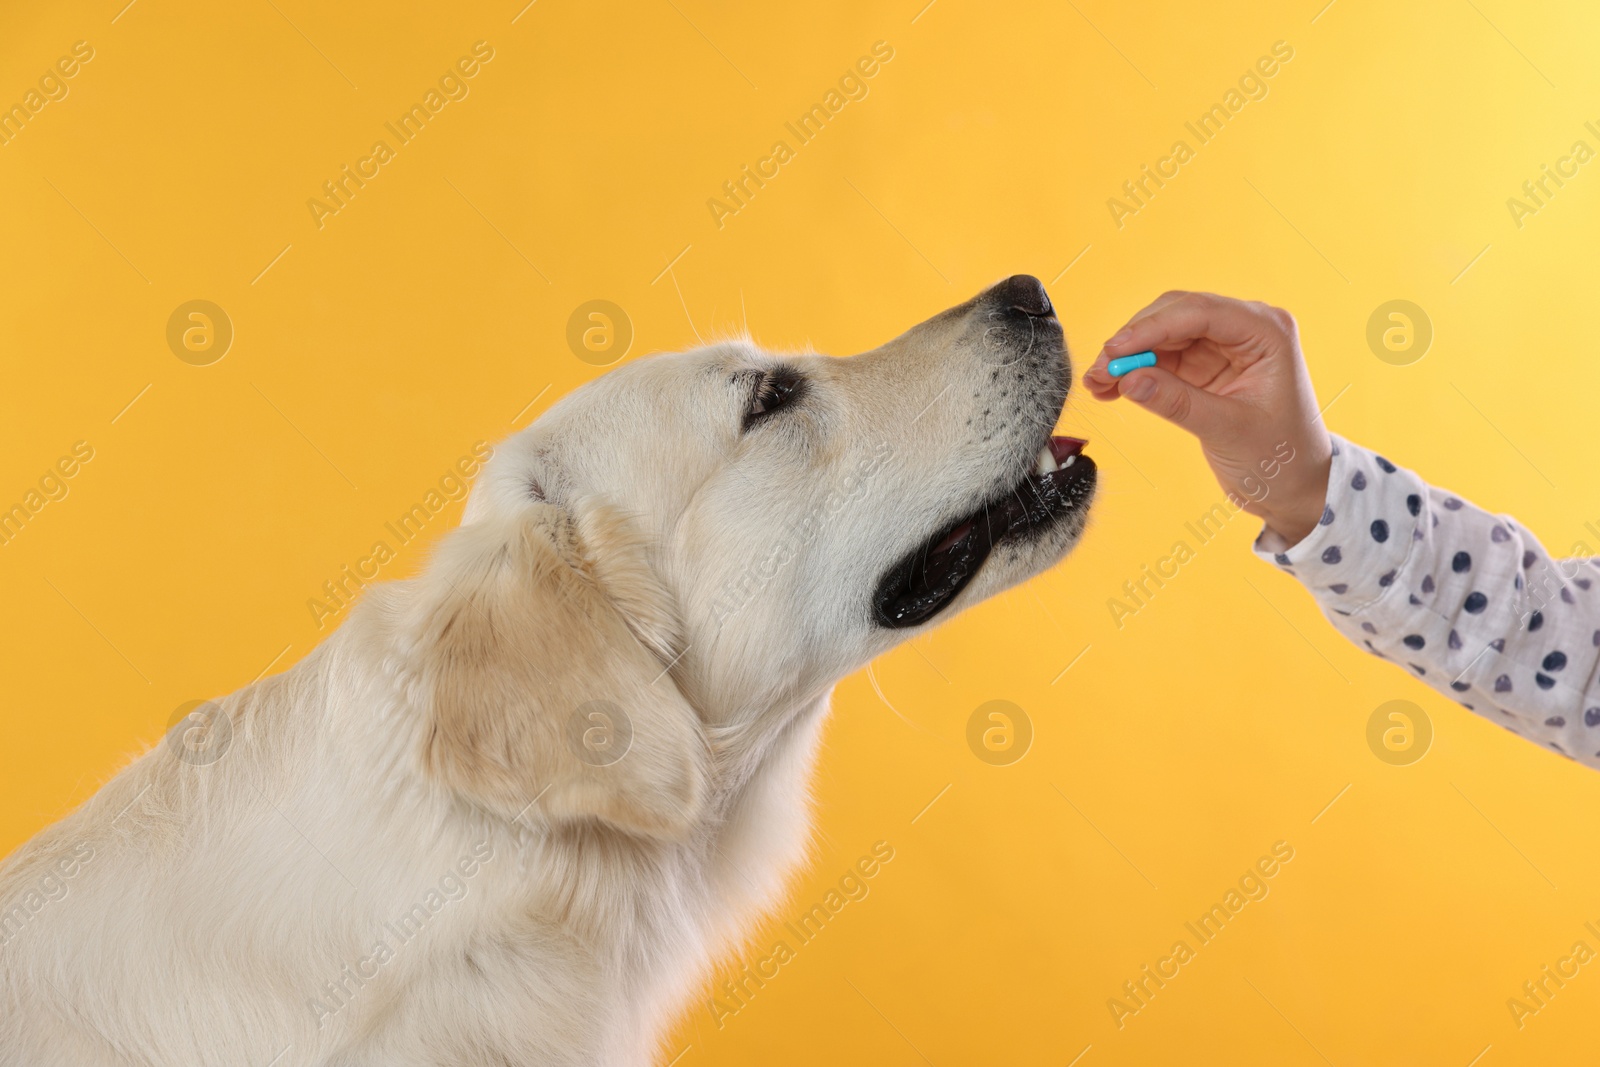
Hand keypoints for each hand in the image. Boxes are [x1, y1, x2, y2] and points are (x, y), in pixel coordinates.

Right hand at [1082, 292, 1332, 546]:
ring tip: (1098, 382)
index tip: (1116, 350)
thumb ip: (1177, 402)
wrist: (1296, 487)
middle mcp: (1246, 330)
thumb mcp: (1228, 431)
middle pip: (1177, 314)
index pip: (1201, 312)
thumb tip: (1129, 379)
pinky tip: (1112, 387)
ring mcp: (1224, 347)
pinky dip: (1137, 369)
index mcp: (1267, 333)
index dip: (1152, 327)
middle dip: (1135, 340)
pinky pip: (1162, 357)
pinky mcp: (1206, 367)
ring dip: (1130, 355)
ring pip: (1163, 333)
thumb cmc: (1281, 459)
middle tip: (1101, 370)